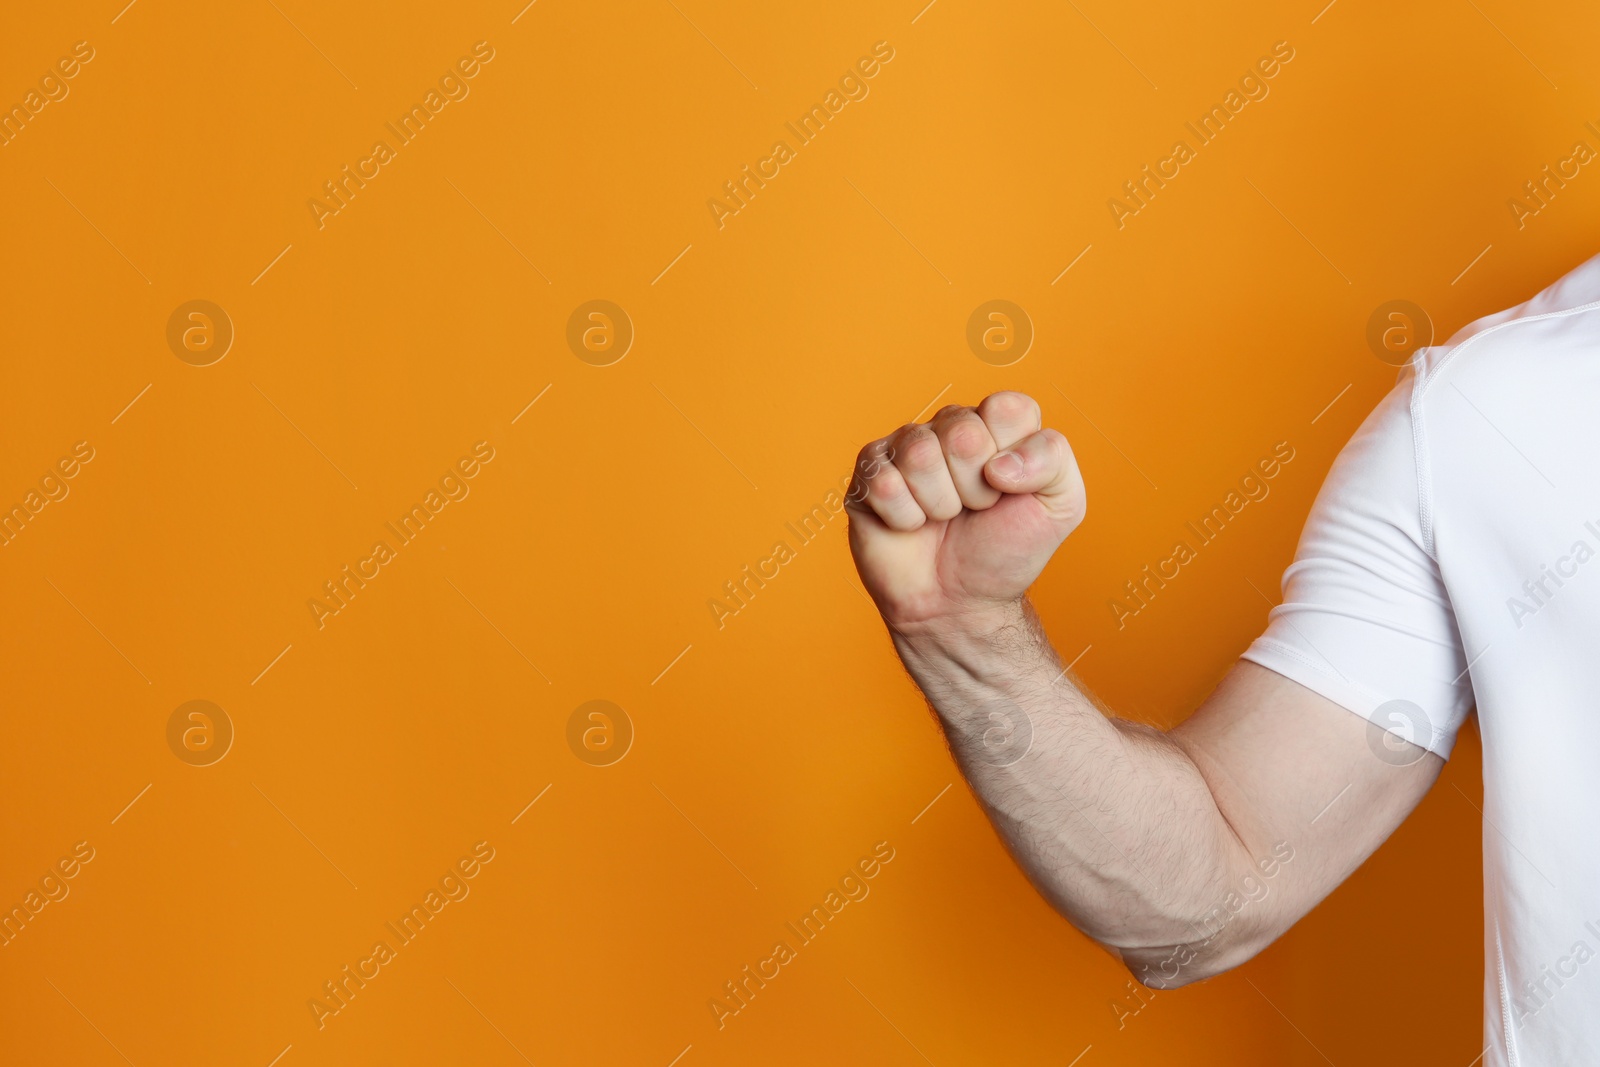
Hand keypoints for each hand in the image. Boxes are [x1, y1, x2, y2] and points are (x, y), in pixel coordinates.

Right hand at [846, 391, 1086, 632]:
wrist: (960, 605)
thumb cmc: (1005, 553)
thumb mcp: (1060, 506)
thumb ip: (1053, 458)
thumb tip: (998, 461)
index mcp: (995, 425)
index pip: (1007, 409)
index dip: (1013, 460)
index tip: (1009, 490)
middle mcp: (948, 427)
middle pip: (962, 433)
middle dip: (975, 488)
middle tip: (974, 510)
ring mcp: (904, 449)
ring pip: (919, 456)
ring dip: (939, 505)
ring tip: (942, 519)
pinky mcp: (867, 476)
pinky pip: (883, 483)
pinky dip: (904, 518)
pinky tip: (911, 526)